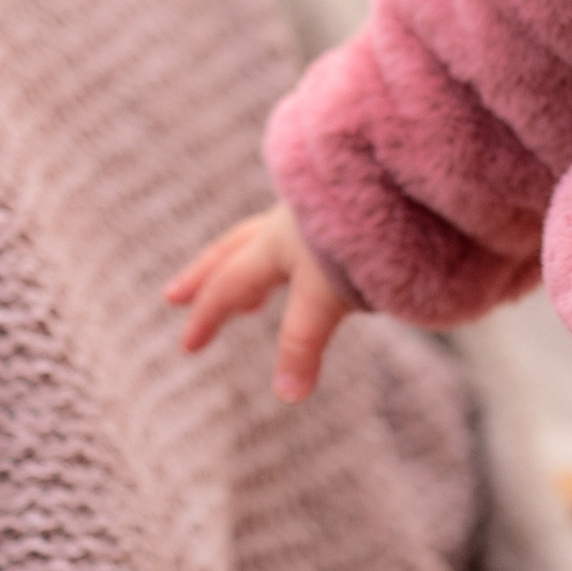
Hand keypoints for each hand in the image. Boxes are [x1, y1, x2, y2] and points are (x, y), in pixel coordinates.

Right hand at [166, 201, 355, 402]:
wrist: (397, 173)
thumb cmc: (362, 231)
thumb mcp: (328, 293)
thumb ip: (303, 341)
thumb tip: (287, 397)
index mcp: (274, 243)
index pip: (229, 283)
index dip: (207, 316)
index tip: (188, 346)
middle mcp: (287, 223)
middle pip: (232, 250)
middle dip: (203, 276)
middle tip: (174, 294)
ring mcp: (314, 210)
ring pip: (266, 238)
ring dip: (244, 263)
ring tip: (249, 295)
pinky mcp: (344, 206)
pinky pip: (299, 230)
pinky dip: (285, 249)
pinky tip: (307, 258)